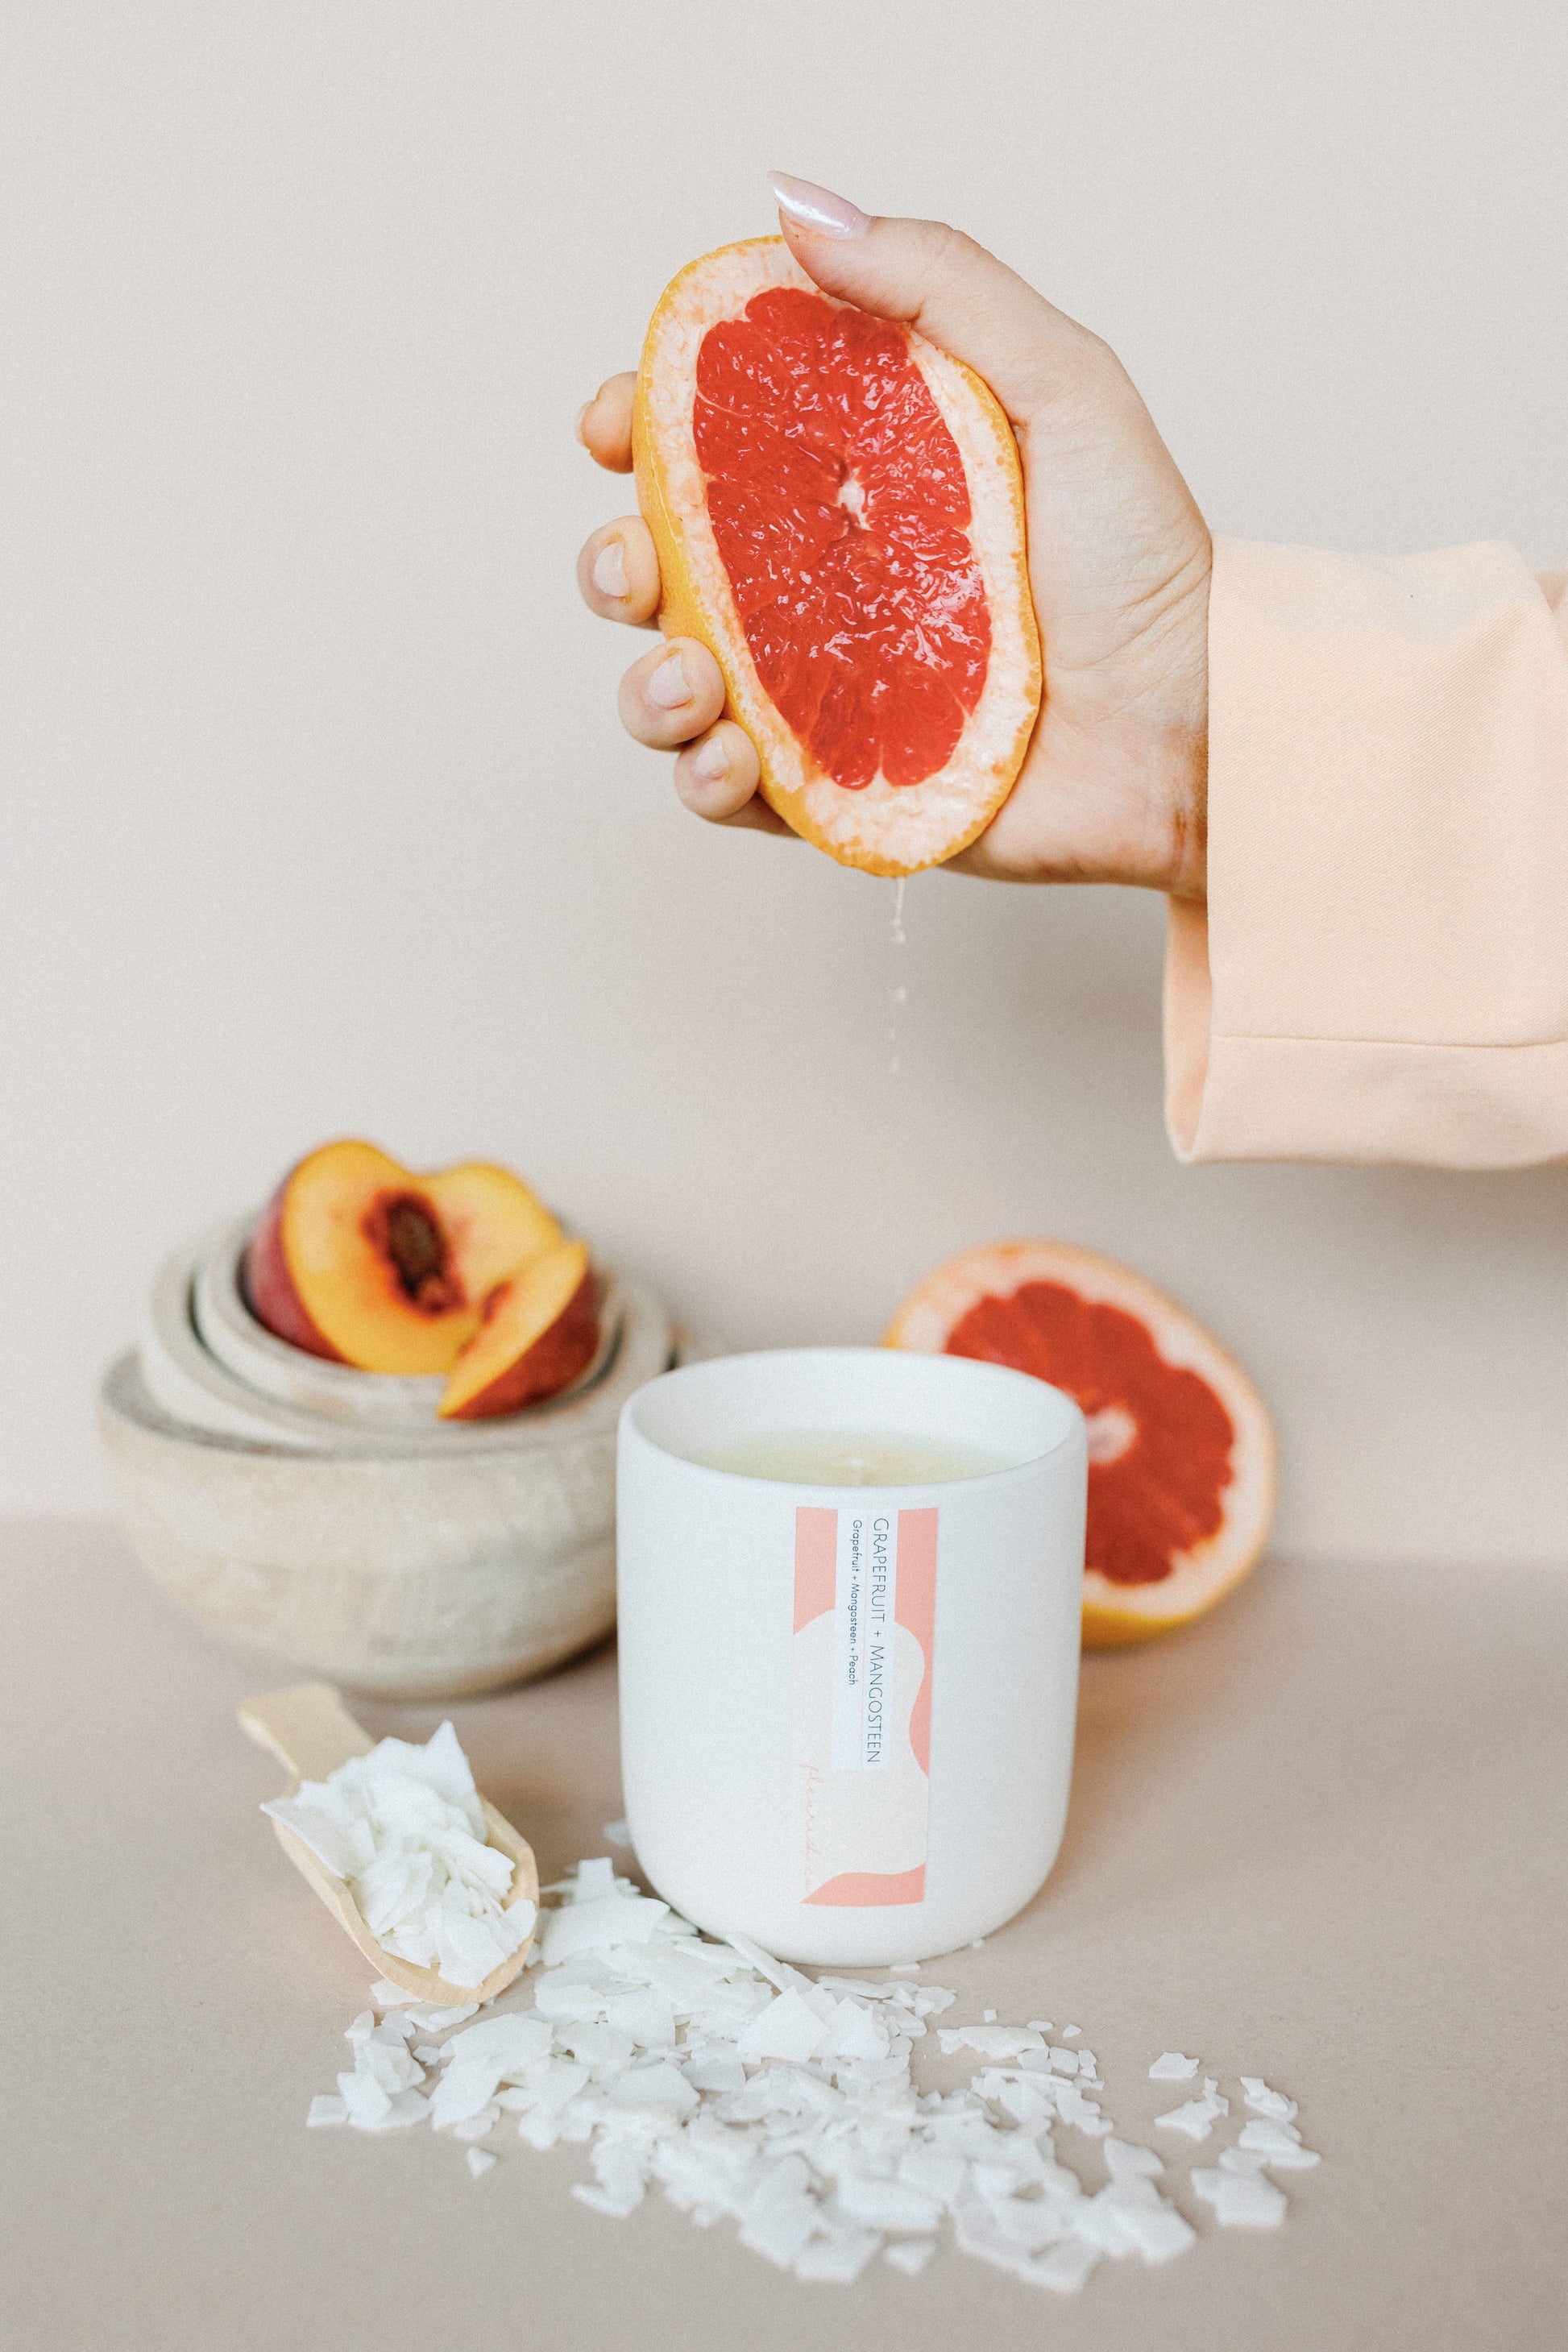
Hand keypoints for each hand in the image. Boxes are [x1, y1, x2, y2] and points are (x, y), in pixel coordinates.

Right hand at [576, 175, 1210, 897]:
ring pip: (673, 686)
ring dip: (647, 684)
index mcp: (856, 479)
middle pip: (663, 566)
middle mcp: (823, 584)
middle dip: (614, 563)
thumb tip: (793, 208)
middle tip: (639, 566)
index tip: (620, 424)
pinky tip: (733, 756)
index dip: (642, 426)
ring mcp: (822, 693)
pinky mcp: (838, 790)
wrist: (1192, 725)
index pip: (709, 442)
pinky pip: (728, 794)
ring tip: (692, 683)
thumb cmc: (1146, 561)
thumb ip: (939, 286)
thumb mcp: (1061, 385)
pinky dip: (701, 779)